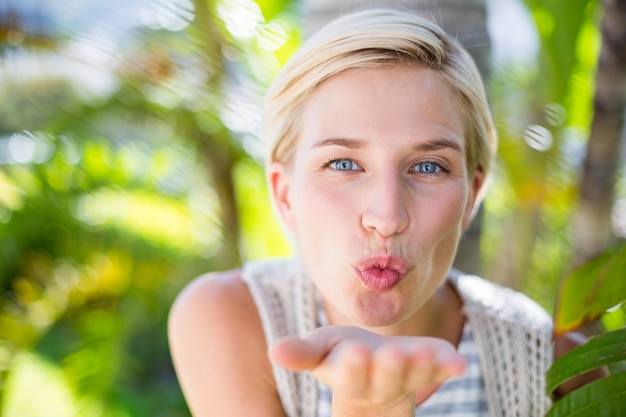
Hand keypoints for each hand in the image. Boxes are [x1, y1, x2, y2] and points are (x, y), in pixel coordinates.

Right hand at [271, 326, 465, 412]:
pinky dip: (449, 367)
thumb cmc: (343, 355)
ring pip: (415, 375)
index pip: (350, 377)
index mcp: (350, 376)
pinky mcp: (431, 367)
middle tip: (392, 354)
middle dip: (389, 367)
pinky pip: (441, 369)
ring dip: (421, 366)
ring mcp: (409, 376)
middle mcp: (381, 382)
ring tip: (425, 355)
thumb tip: (274, 350)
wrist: (376, 371)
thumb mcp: (321, 351)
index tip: (354, 355)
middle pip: (386, 378)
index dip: (353, 368)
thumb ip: (301, 353)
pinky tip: (459, 362)